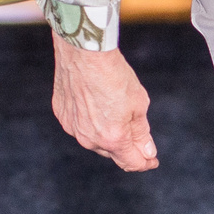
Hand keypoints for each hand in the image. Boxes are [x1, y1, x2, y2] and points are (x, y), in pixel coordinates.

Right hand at [51, 32, 157, 171]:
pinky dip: (90, 120)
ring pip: (94, 140)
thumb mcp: (139, 103)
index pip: (131, 163)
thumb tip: (147, 152)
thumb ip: (142, 133)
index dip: (145, 162)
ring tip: (114, 110)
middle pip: (113, 152)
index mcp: (113, 139)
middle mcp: (90, 139)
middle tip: (137, 133)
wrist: (85, 51)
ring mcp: (72, 128)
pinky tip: (96, 103)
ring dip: (107, 134)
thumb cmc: (114, 74)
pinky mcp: (62, 115)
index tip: (152, 160)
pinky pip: (79, 125)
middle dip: (126, 147)